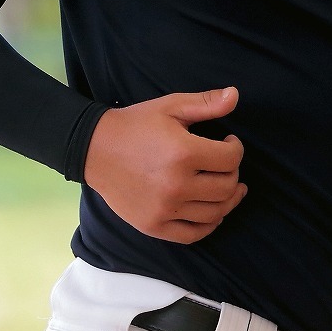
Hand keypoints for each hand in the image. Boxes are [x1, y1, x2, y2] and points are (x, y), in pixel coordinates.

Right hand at [84, 87, 246, 243]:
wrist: (95, 148)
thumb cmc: (136, 124)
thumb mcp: (172, 106)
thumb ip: (207, 103)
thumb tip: (235, 95)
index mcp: (184, 153)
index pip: (231, 159)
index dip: (236, 148)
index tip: (228, 142)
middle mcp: (176, 185)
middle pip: (226, 188)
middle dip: (233, 173)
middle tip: (225, 164)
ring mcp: (164, 209)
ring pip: (215, 214)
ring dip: (228, 200)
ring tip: (227, 186)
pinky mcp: (153, 226)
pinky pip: (193, 234)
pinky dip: (209, 224)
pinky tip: (213, 210)